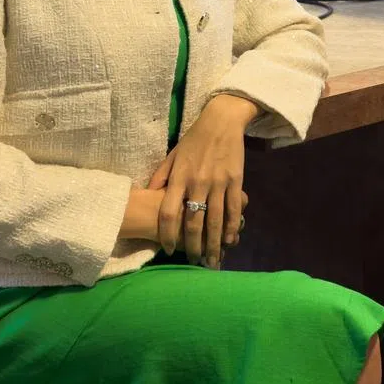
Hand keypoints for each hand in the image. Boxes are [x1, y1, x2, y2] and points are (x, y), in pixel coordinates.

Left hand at [149, 94, 257, 265]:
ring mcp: (218, 182)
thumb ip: (160, 177)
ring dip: (213, 243)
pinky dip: (231, 226)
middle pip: (193, 223)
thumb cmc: (193, 139)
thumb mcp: (172, 156)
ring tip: (212, 260)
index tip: (167, 249)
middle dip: (193, 246)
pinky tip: (229, 239)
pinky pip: (233, 208)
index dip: (167, 235)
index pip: (169, 213)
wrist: (221, 121)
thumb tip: (147, 196)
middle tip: (194, 262)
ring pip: (215, 220)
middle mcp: (197, 183)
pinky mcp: (235, 180)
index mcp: (179, 178)